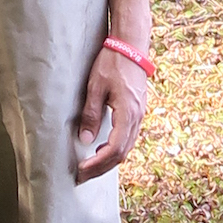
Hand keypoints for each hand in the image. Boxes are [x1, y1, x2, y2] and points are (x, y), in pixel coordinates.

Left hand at [76, 45, 147, 181]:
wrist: (131, 46)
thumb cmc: (112, 63)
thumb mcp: (95, 87)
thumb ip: (91, 114)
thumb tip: (86, 140)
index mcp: (127, 113)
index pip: (114, 149)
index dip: (98, 164)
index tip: (82, 170)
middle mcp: (137, 117)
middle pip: (122, 153)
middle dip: (101, 168)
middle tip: (82, 176)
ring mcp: (140, 115)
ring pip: (126, 147)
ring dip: (109, 160)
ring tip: (90, 167)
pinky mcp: (138, 111)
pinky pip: (128, 138)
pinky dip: (115, 149)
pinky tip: (102, 149)